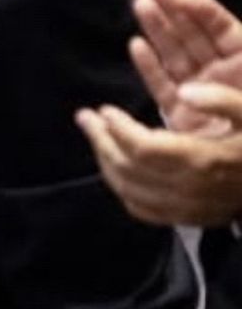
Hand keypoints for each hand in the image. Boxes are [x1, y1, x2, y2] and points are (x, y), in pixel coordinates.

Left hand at [77, 89, 241, 226]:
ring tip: (94, 135)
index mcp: (204, 160)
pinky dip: (120, 187)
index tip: (104, 109)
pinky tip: (113, 167)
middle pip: (128, 168)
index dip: (117, 128)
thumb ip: (222, 100)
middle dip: (101, 140)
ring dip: (104, 161)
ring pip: (128, 190)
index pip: (143, 148)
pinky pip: (141, 209)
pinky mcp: (188, 218)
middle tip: (85, 117)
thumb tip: (184, 90)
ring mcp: (187, 207)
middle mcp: (190, 188)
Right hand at [127, 0, 241, 132]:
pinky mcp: (182, 114)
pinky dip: (149, 65)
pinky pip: (163, 84)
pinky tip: (136, 46)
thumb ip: (227, 103)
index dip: (206, 12)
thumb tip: (188, 91)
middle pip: (197, 37)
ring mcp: (201, 94)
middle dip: (175, 11)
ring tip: (140, 4)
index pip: (225, 33)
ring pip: (177, 55)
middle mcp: (223, 78)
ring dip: (158, 30)